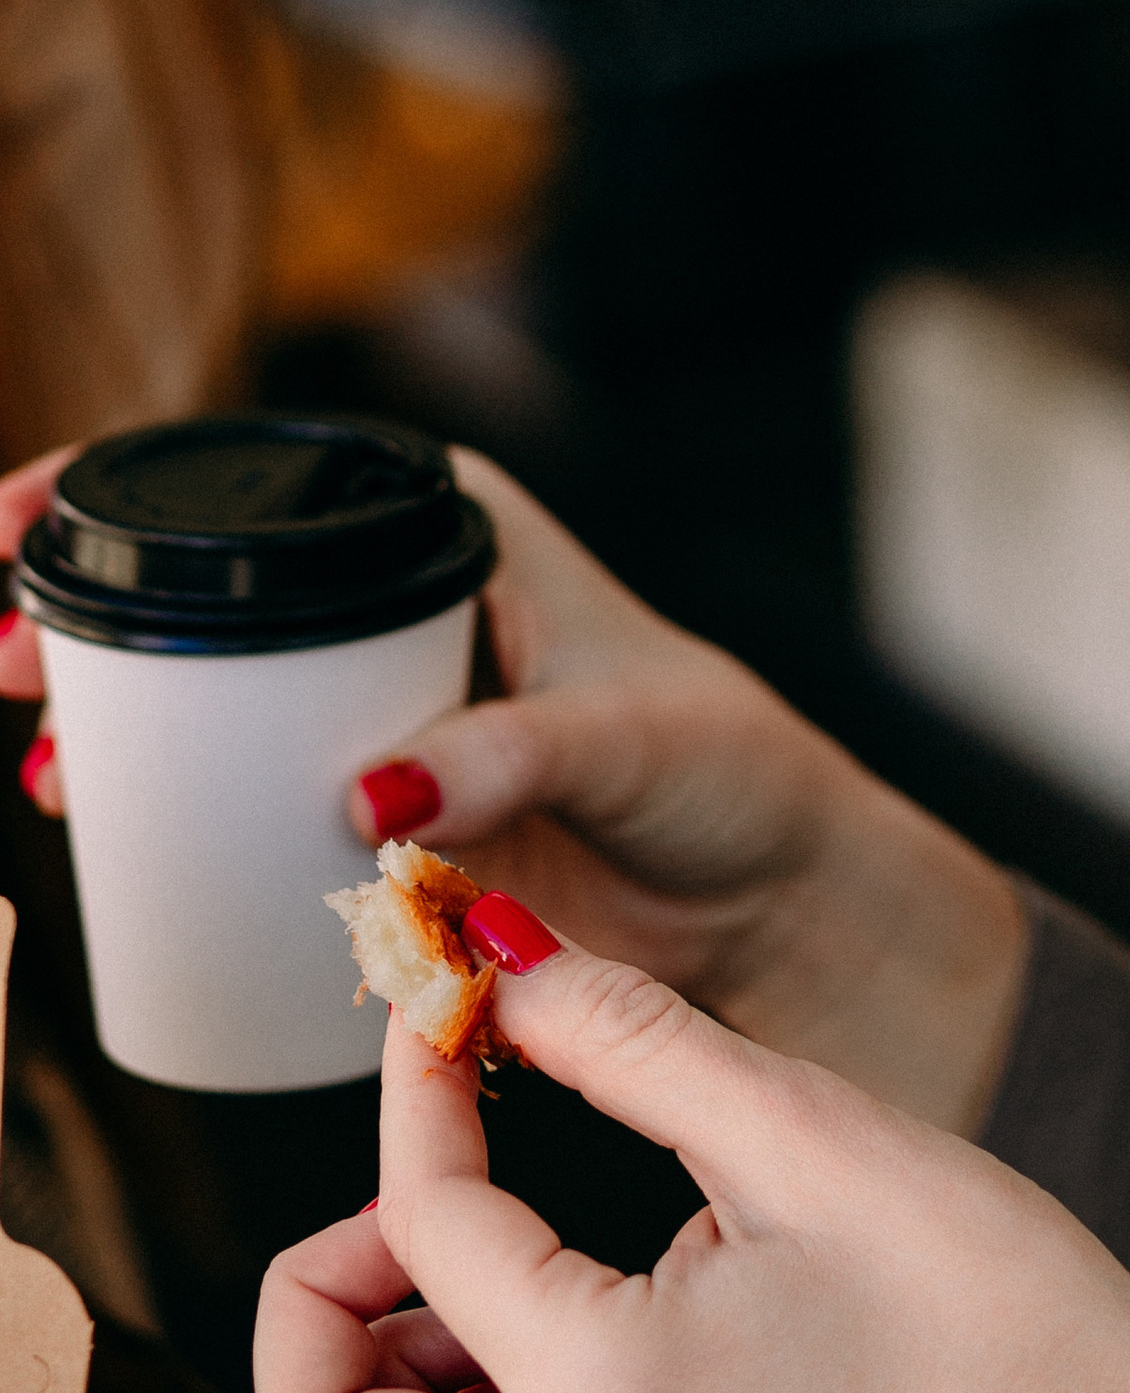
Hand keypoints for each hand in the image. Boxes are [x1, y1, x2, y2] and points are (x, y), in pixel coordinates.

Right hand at [0, 443, 1024, 1133]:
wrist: (789, 915)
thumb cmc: (738, 782)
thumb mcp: (635, 738)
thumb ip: (512, 755)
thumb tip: (374, 795)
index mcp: (471, 544)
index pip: (298, 481)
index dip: (162, 477)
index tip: (37, 503)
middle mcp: (415, 627)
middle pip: (229, 596)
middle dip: (101, 612)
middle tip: (6, 653)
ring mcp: (391, 737)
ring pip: (226, 714)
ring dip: (126, 729)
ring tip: (56, 760)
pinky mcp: (388, 847)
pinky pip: (263, 827)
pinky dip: (188, 833)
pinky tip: (121, 846)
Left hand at [254, 909, 1129, 1392]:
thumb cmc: (990, 1301)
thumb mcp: (805, 1125)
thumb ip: (629, 1037)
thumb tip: (506, 962)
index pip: (420, 1225)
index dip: (419, 1078)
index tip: (459, 992)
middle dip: (320, 1278)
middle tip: (426, 1160)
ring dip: (365, 1364)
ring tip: (466, 1232)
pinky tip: (521, 1313)